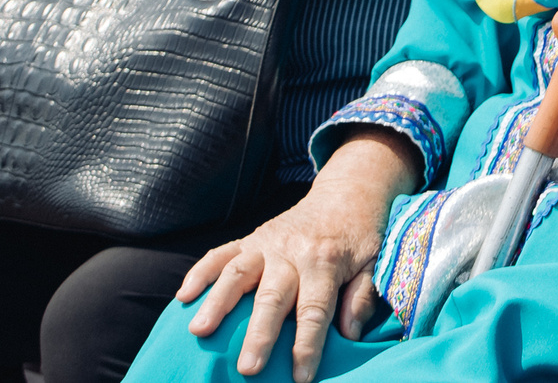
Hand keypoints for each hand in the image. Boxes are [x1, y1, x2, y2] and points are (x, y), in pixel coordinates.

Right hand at [179, 131, 421, 380]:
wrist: (347, 193)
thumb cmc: (360, 237)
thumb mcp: (374, 263)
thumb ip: (362, 297)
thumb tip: (349, 334)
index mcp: (326, 261)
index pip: (315, 310)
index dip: (308, 346)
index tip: (301, 378)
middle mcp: (293, 252)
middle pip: (272, 297)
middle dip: (259, 334)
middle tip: (247, 368)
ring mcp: (267, 243)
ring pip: (238, 273)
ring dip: (217, 302)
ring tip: (198, 331)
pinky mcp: (251, 238)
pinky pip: (221, 253)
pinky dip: (200, 272)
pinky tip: (183, 296)